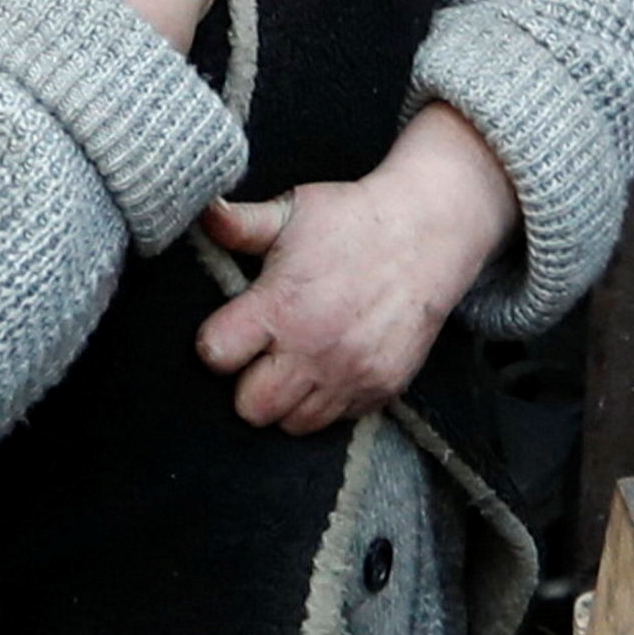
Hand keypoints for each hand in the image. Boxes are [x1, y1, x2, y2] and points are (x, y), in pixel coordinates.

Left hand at [194, 104, 521, 433]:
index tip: (229, 330)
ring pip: (293, 423)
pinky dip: (327, 401)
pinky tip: (330, 366)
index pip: (216, 355)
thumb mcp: (294, 211)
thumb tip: (203, 213)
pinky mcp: (381, 388)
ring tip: (295, 363)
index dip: (215, 343)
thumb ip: (241, 224)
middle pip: (251, 407)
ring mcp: (350, 375)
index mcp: (281, 307)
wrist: (430, 233)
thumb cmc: (354, 219)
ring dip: (287, 398)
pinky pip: (337, 419)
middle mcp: (313, 350)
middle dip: (248, 383)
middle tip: (262, 354)